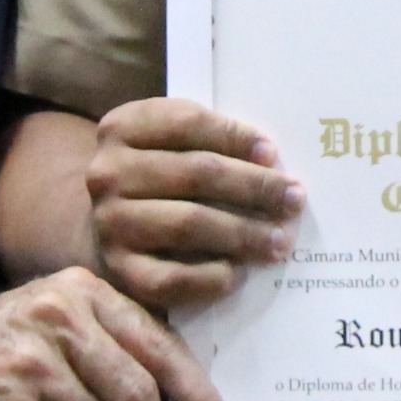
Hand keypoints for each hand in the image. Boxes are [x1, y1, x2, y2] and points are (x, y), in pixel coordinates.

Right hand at [85, 96, 302, 311]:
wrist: (107, 229)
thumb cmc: (155, 181)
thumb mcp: (168, 145)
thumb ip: (208, 143)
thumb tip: (270, 161)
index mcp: (121, 128)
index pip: (187, 123)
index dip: (234, 136)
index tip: (272, 153)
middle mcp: (107, 173)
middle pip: (196, 173)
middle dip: (254, 187)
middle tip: (293, 199)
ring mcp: (109, 223)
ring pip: (189, 223)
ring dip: (243, 233)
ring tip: (279, 240)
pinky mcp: (119, 271)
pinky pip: (174, 277)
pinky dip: (212, 276)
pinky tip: (239, 272)